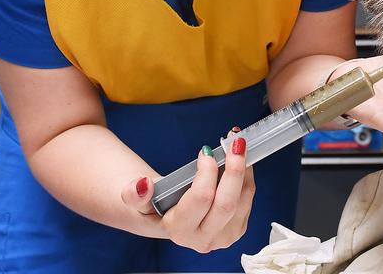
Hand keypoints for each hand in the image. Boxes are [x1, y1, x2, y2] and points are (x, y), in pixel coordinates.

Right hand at [122, 139, 255, 252]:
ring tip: (237, 146)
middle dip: (234, 169)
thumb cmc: (156, 206)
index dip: (207, 172)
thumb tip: (142, 185)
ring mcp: (224, 237)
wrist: (170, 219)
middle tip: (235, 143)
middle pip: (227, 203)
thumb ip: (134, 195)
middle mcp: (204, 239)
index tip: (205, 152)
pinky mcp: (237, 229)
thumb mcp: (137, 201)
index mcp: (180, 231)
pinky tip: (238, 162)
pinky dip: (246, 176)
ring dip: (244, 169)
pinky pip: (248, 199)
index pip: (201, 199)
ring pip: (243, 199)